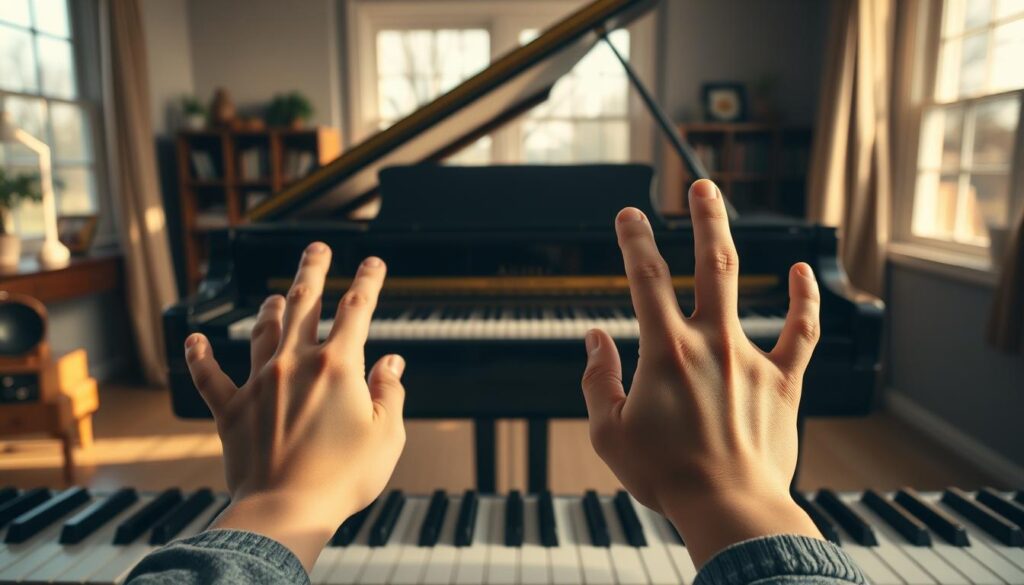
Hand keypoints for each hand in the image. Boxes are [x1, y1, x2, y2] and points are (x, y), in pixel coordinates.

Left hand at [184, 243, 405, 569]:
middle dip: (313, 270)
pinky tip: (193, 338)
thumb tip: (392, 363)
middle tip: (317, 248)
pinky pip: (210, 376)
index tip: (374, 263)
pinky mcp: (231, 409)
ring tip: (274, 296)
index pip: (357, 310)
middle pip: (305, 304)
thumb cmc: (343, 477)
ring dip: (270, 310)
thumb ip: (390, 393)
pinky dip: (200, 356)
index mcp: (338, 366)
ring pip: (263, 332)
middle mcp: (295, 364)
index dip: (368, 282)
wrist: (286, 509)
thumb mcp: (387, 435)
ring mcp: (259, 383)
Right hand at [581, 179, 821, 566]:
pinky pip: (799, 333)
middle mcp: (710, 343)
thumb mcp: (608, 433)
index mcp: (665, 353)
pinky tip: (801, 273)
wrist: (729, 508)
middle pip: (708, 264)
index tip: (628, 213)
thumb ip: (597, 380)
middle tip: (701, 185)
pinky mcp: (781, 383)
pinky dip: (803, 300)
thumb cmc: (666, 475)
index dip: (634, 240)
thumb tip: (593, 339)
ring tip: (728, 210)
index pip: (645, 280)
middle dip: (703, 218)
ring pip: (743, 285)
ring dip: (733, 242)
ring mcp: (750, 358)